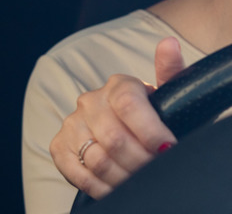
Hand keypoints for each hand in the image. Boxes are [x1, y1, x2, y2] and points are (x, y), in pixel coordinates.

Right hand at [49, 37, 184, 198]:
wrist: (130, 131)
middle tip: (159, 171)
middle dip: (141, 161)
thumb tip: (169, 43)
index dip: (149, 130)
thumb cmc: (154, 114)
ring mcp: (73, 124)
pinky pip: (79, 175)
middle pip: (114, 139)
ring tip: (144, 181)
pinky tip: (121, 188)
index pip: (128, 104)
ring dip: (125, 178)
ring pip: (98, 160)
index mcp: (118, 85)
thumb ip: (171, 72)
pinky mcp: (60, 147)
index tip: (168, 148)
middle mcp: (91, 101)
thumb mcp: (168, 95)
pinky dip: (103, 188)